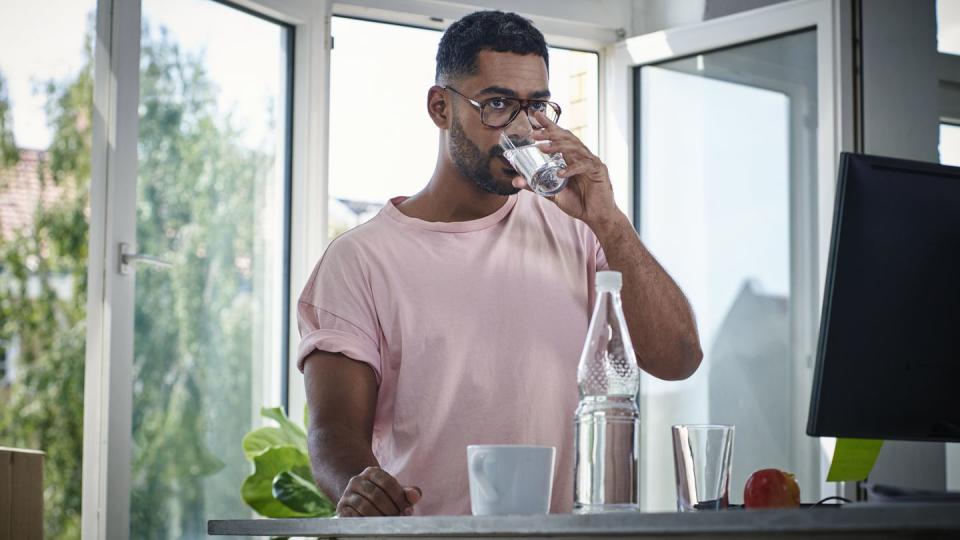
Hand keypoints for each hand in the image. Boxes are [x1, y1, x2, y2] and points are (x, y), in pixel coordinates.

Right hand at [337, 466, 421, 516]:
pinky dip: (366, 522)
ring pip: (364, 506)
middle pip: (377, 495)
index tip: (407, 510)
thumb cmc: (383, 495)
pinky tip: (375, 525)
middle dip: (391, 510)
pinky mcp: (341, 508)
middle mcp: (357, 480)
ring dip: (379, 517)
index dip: (399, 498)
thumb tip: (415, 495)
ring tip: (389, 523)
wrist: (359, 499)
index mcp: (372, 472)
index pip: (388, 483)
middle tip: (399, 518)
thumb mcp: (395, 491)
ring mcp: (347, 494)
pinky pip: (353, 516)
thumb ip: (408, 492)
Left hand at [513, 111, 619, 228]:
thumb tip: (515, 181)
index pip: (560, 137)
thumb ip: (536, 186)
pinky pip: (583, 166)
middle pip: (566, 138)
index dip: (549, 125)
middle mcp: (582, 156)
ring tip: (542, 148)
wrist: (597, 216)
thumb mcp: (552, 194)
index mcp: (572, 158)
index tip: (535, 116)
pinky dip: (570, 169)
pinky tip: (559, 173)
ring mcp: (591, 162)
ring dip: (557, 147)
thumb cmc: (578, 203)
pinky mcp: (598, 171)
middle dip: (550, 132)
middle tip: (533, 132)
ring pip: (574, 148)